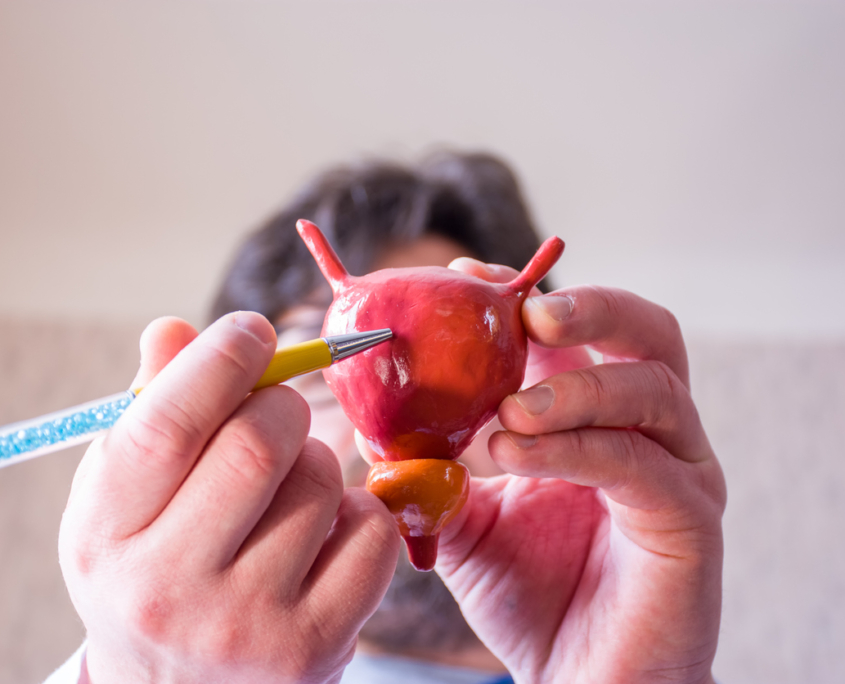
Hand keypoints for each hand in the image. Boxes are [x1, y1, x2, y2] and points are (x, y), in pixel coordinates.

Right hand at [59, 313, 398, 683]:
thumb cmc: (156, 566)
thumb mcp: (125, 497)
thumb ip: (152, 410)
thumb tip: (175, 330)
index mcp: (105, 535)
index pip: (167, 425)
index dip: (221, 360)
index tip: (252, 331)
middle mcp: (165, 589)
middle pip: (259, 443)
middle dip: (282, 405)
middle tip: (277, 412)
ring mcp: (245, 625)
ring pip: (322, 481)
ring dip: (319, 462)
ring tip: (290, 491)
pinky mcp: (315, 647)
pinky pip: (372, 530)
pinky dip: (361, 512)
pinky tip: (326, 536)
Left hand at [439, 261, 725, 683]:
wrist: (575, 679)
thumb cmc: (528, 594)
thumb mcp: (464, 516)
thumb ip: (432, 463)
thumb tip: (370, 418)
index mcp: (598, 415)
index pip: (582, 330)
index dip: (529, 295)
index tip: (467, 277)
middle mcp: (650, 430)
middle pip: (648, 333)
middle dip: (590, 308)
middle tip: (528, 311)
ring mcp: (679, 470)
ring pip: (650, 390)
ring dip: (574, 388)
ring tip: (507, 409)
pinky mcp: (690, 521)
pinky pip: (638, 463)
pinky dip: (574, 448)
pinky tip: (515, 453)